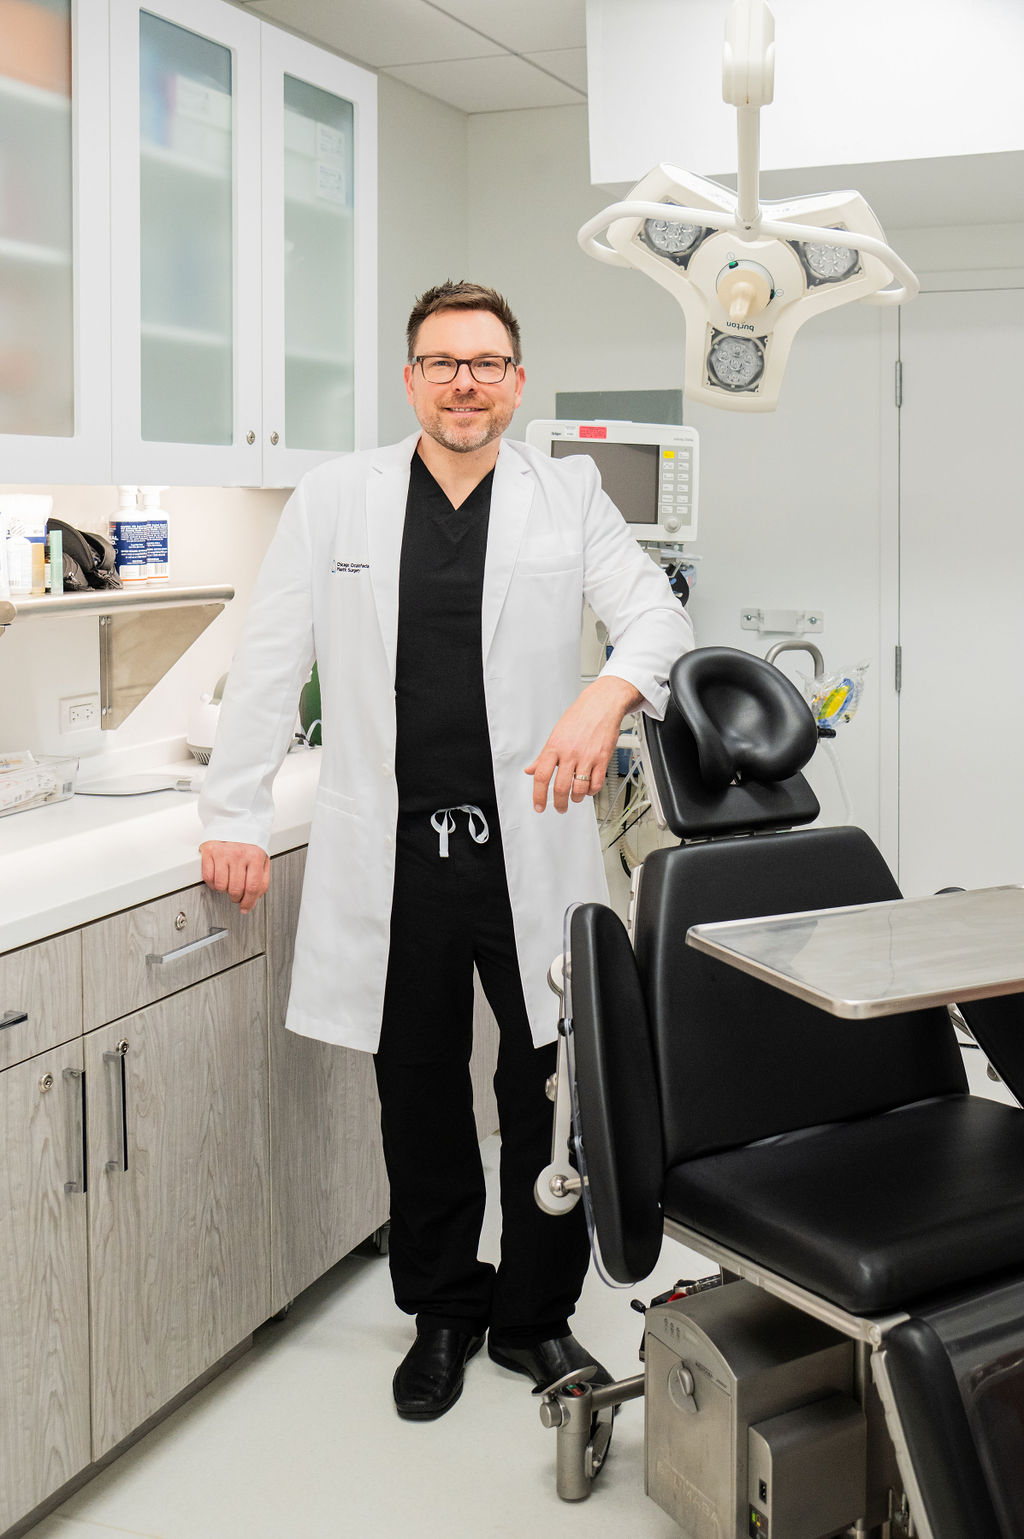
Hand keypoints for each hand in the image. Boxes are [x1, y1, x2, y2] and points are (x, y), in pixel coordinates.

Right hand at [200, 840, 269, 913]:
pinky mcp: (210, 851)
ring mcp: (223, 853)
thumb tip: (254, 899)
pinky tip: (218, 878)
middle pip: (236, 889)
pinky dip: (212, 883)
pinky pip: (208, 877)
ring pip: (221, 886)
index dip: (248, 902)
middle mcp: (239, 854)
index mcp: (255, 856)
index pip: (253, 887)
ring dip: (223, 890)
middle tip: (236, 896)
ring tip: (227, 883)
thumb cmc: (249, 842)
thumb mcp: (262, 858)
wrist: (235, 821)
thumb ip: (261, 879)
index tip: (245, 908)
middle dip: (236, 898)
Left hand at [525, 676, 642, 813]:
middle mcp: (569, 753)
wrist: (602, 705)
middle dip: (559, 803)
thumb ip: (543, 755)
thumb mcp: (555, 734)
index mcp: (554, 747)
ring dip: (576, 798)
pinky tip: (589, 789)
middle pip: (560, 787)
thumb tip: (530, 769)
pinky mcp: (602, 759)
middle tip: (559, 807)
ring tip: (575, 798)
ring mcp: (587, 757)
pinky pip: (596, 783)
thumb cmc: (579, 717)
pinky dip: (592, 791)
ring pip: (579, 789)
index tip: (539, 806)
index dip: (538, 795)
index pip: (541, 776)